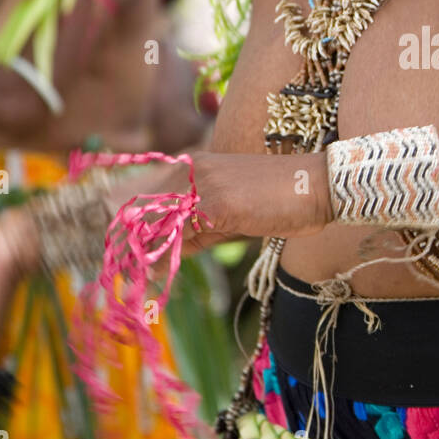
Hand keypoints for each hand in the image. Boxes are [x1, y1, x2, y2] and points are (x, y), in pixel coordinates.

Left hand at [110, 152, 333, 251]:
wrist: (319, 186)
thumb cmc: (281, 201)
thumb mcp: (230, 218)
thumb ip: (194, 233)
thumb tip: (158, 258)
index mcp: (196, 165)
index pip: (144, 193)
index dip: (127, 222)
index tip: (119, 248)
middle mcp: (194, 169)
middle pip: (141, 206)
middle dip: (127, 238)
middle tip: (119, 267)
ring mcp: (204, 184)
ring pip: (156, 220)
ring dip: (140, 249)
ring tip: (130, 273)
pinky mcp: (218, 204)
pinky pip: (181, 232)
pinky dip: (164, 255)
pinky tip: (154, 270)